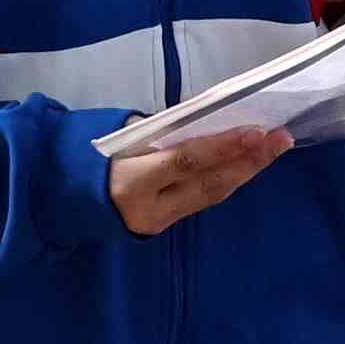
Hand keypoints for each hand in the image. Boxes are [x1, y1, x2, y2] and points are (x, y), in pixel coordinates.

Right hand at [107, 119, 291, 237]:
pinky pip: (203, 199)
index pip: (186, 162)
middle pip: (208, 184)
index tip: (257, 131)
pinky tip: (247, 166)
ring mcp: (159, 220)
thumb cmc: (90, 157)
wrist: (63, 197)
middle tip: (281, 139)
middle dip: (248, 161)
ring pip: (211, 195)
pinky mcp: (165, 223)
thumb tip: (207, 120)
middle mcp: (149, 208)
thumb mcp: (120, 138)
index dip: (223, 147)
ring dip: (245, 171)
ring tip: (273, 149)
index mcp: (131, 182)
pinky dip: (227, 180)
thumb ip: (161, 132)